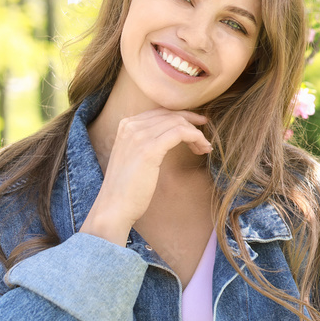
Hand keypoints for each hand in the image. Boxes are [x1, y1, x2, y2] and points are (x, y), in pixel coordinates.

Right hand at [80, 108, 211, 244]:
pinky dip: (196, 138)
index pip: (161, 112)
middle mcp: (131, 125)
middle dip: (192, 123)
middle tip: (205, 138)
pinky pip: (180, 132)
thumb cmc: (127, 188)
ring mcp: (139, 136)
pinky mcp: (149, 149)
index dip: (183, 117)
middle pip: (171, 115)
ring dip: (196, 134)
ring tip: (204, 148)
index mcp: (126, 125)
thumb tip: (170, 134)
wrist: (114, 208)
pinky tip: (202, 149)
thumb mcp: (134, 156)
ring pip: (178, 122)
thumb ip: (146, 141)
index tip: (198, 126)